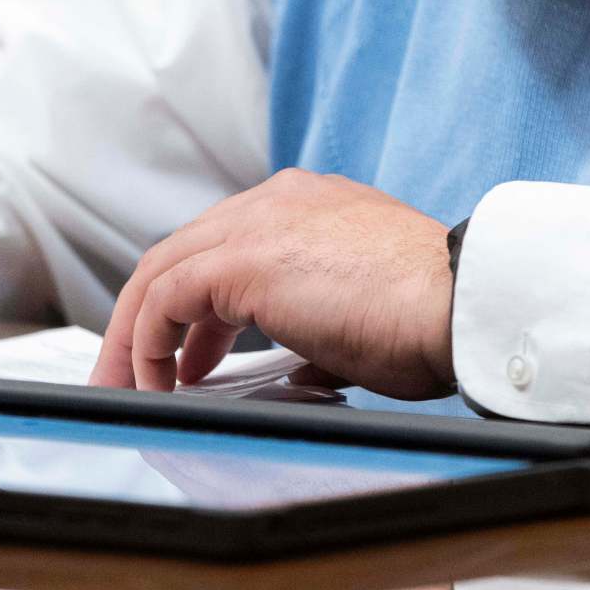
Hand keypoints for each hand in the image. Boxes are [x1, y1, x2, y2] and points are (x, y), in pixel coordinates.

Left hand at [88, 169, 454, 398]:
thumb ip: (319, 333)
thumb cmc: (431, 316)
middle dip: (149, 321)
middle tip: (137, 374)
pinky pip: (166, 299)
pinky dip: (148, 342)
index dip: (194, 306)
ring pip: (160, 272)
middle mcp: (275, 201)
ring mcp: (256, 223)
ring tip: (132, 387)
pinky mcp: (241, 260)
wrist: (457, 303)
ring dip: (137, 335)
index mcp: (308, 204)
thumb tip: (301, 371)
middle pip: (180, 254)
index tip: (187, 356)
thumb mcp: (361, 317)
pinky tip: (157, 383)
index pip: (223, 245)